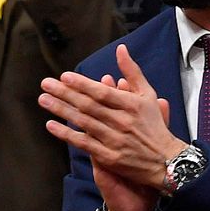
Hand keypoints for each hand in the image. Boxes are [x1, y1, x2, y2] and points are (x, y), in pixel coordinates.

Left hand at [40, 44, 186, 208]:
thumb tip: (120, 49)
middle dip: (65, 94)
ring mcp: (115, 140)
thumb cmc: (155, 126)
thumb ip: (132, 72)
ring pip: (84, 122)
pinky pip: (84, 143)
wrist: (166, 161)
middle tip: (46, 84)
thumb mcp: (148, 95)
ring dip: (61, 110)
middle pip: (89, 105)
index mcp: (132, 105)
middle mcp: (122, 122)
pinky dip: (67, 134)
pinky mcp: (109, 157)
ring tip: (44, 99)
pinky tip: (51, 125)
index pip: (103, 92)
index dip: (83, 84)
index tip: (64, 76)